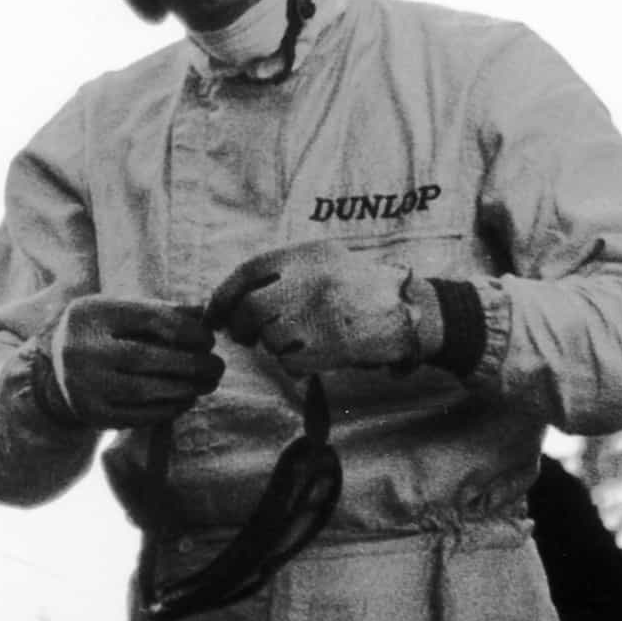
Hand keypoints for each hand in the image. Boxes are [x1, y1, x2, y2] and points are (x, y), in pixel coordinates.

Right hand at [52, 296, 221, 428]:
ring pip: (143, 391)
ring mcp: (83, 385)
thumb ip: (163, 311)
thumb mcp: (124, 312)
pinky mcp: (91, 413)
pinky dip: (168, 409)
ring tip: (206, 383)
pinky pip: (137, 415)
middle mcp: (81, 350)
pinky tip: (185, 399)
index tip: (209, 339)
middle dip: (189, 363)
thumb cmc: (104, 333)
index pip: (147, 318)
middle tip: (217, 366)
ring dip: (183, 388)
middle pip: (144, 357)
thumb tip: (206, 313)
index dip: (185, 329)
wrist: (58, 367)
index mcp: (92, 315)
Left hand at [205, 242, 418, 374]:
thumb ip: (282, 271)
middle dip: (241, 327)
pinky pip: (290, 363)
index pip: (247, 273)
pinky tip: (312, 356)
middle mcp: (309, 281)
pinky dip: (294, 365)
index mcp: (305, 255)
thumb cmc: (358, 285)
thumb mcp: (324, 257)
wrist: (410, 310)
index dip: (222, 297)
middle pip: (251, 309)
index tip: (212, 315)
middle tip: (244, 337)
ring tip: (296, 340)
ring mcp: (320, 314)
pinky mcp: (331, 346)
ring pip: (270, 338)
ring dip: (273, 346)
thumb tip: (229, 298)